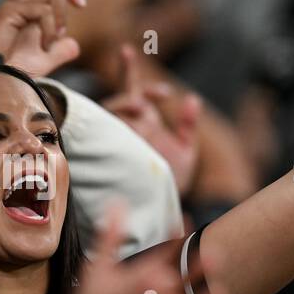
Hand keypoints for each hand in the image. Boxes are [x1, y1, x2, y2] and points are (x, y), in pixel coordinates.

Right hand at [0, 0, 82, 76]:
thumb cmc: (11, 72)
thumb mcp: (43, 61)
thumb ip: (59, 51)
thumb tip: (74, 45)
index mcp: (26, 10)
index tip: (80, 4)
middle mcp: (20, 3)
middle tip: (63, 30)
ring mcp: (14, 5)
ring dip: (59, 20)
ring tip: (49, 44)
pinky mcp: (10, 11)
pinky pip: (44, 11)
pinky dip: (50, 30)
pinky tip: (43, 47)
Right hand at [102, 46, 200, 196]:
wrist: (164, 205)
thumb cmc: (173, 178)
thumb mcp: (186, 150)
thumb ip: (188, 124)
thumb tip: (192, 98)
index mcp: (145, 120)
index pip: (138, 92)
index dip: (149, 88)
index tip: (167, 93)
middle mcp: (128, 126)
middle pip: (121, 101)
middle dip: (131, 99)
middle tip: (144, 105)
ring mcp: (117, 138)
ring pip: (109, 115)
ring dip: (122, 110)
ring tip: (138, 113)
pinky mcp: (108, 152)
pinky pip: (101, 135)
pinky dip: (109, 127)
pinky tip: (122, 129)